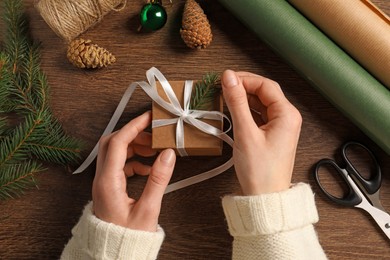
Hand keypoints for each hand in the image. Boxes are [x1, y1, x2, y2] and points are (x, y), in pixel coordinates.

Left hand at [92, 111, 175, 231]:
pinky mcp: (108, 187)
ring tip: (152, 149)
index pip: (117, 143)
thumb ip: (158, 180)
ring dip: (132, 146)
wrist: (114, 254)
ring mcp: (103, 183)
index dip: (133, 127)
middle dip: (132, 134)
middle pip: (111, 143)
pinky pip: (117, 165)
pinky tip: (146, 167)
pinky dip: (132, 160)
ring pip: (113, 153)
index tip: (148, 118)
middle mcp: (101, 179)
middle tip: (152, 134)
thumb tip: (168, 154)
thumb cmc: (128, 237)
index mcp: (108, 182)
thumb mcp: (148, 210)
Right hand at [221, 70, 301, 194]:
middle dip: (243, 87)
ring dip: (243, 98)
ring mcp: (279, 127)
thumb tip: (229, 78)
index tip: (225, 79)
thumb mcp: (245, 133)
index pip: (266, 85)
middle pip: (264, 92)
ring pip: (260, 103)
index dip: (245, 79)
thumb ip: (237, 103)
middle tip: (222, 86)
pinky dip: (245, 110)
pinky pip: (258, 115)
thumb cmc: (260, 171)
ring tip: (224, 97)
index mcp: (287, 115)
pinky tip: (232, 110)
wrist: (265, 198)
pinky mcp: (271, 135)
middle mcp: (287, 118)